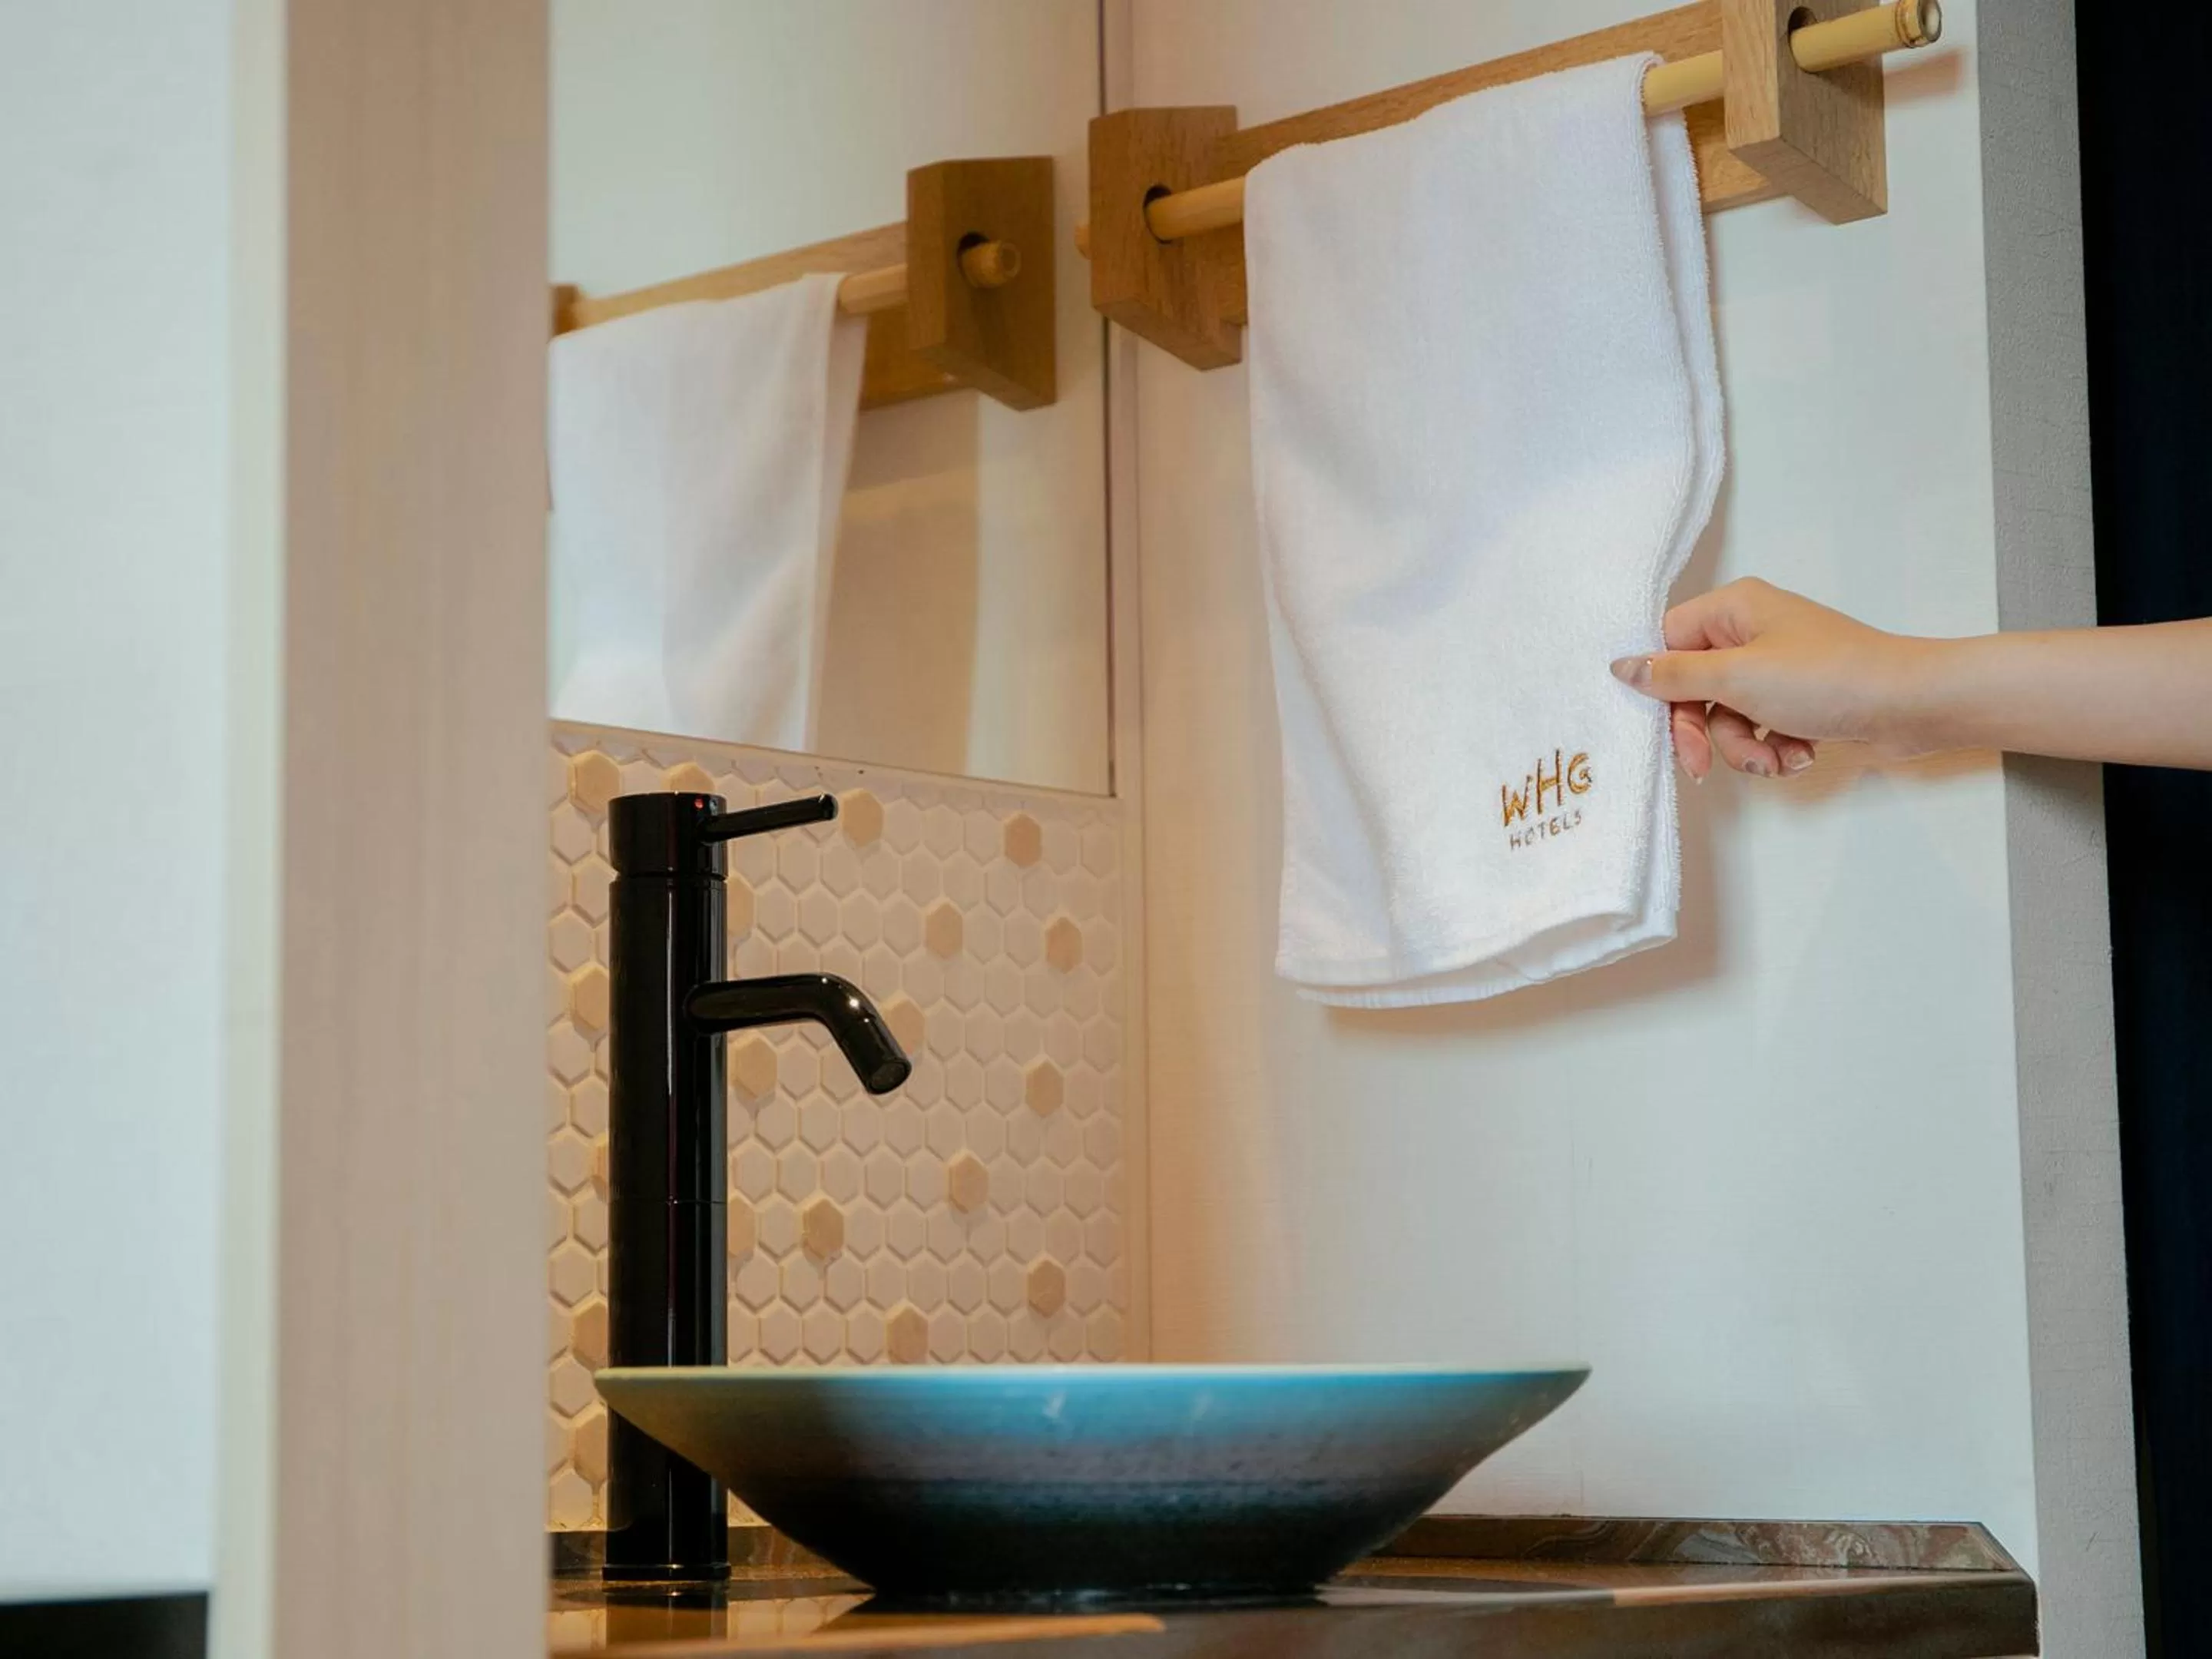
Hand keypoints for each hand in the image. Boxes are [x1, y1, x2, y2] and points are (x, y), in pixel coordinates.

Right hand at [1610, 578, 1928, 781]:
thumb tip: (1622, 665)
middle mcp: (1751, 632)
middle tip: (1704, 765)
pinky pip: (1761, 728)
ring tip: (1778, 759)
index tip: (1661, 725)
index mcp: (1733, 610)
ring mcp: (1776, 667)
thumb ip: (1673, 675)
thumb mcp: (1737, 677)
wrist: (1910, 705)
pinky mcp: (1799, 699)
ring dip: (1745, 748)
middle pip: (1693, 688)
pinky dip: (1775, 748)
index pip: (1667, 643)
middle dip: (1705, 733)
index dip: (1660, 687)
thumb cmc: (1826, 679)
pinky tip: (1800, 755)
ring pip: (1727, 717)